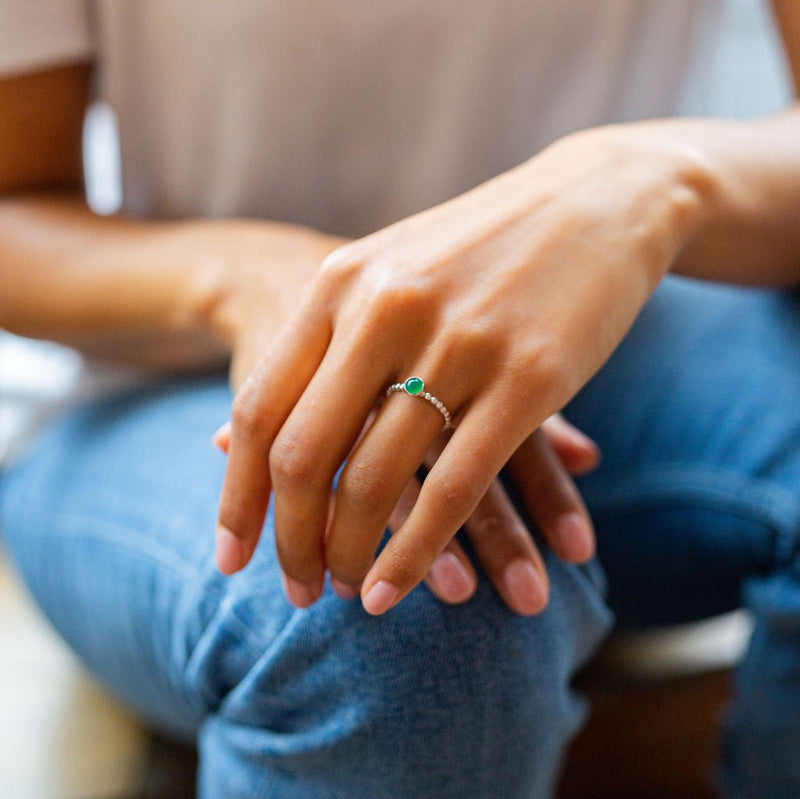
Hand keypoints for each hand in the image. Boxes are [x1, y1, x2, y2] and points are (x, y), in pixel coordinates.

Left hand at [216, 124, 706, 613]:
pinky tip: (395, 590)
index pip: (256, 410)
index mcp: (339, 284)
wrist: (593, 199)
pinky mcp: (531, 378)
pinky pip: (455, 487)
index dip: (236, 496)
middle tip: (294, 591)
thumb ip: (318, 342)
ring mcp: (459, 342)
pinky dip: (417, 553)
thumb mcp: (383, 273)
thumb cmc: (475, 248)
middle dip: (290, 541)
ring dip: (350, 554)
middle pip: (304, 455)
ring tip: (346, 595)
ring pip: (376, 481)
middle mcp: (386, 309)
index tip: (231, 557)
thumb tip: (231, 436)